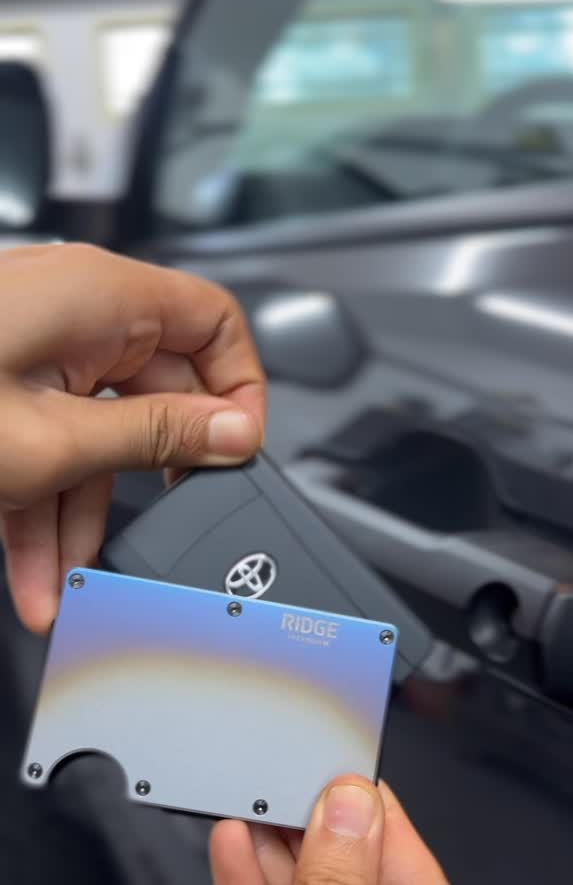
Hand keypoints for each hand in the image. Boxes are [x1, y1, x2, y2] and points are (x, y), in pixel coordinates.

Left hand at [0, 244, 264, 631]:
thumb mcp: (53, 440)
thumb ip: (156, 434)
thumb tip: (230, 431)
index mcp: (102, 298)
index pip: (214, 322)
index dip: (238, 389)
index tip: (233, 454)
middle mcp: (76, 314)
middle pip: (151, 397)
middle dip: (142, 486)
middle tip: (145, 542)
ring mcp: (36, 348)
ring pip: (94, 435)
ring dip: (78, 517)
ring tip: (61, 586)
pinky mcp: (5, 381)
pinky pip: (48, 442)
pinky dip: (40, 505)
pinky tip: (33, 570)